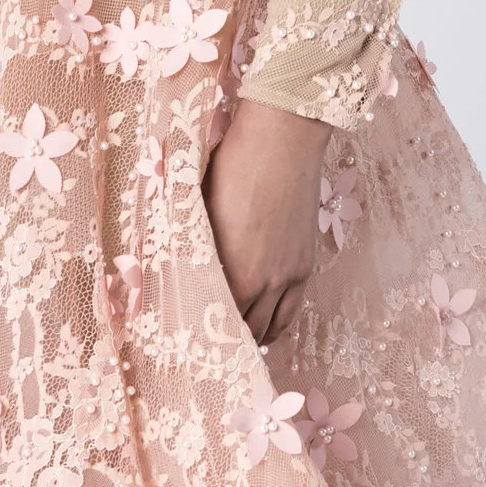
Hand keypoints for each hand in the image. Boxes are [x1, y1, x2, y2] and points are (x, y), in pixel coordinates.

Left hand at [202, 96, 332, 346]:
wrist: (282, 140)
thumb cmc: (232, 167)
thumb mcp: (200, 210)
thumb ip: (195, 248)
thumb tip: (179, 267)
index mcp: (230, 270)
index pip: (212, 320)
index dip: (198, 331)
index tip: (184, 338)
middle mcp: (262, 282)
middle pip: (243, 330)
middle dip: (226, 340)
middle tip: (208, 346)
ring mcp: (289, 275)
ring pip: (271, 326)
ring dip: (253, 337)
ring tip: (237, 343)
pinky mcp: (306, 264)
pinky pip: (292, 311)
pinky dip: (277, 324)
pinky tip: (264, 326)